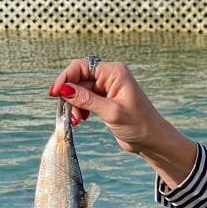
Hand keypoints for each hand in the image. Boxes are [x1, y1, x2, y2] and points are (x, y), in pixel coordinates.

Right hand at [48, 58, 196, 187]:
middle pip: (79, 79)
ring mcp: (107, 89)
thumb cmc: (139, 125)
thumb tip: (63, 89)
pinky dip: (80, 109)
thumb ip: (87, 100)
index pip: (82, 66)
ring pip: (79, 91)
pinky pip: (85, 100)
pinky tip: (80, 120)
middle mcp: (110, 77)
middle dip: (71, 96)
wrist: (152, 141)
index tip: (55, 93)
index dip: (66, 78)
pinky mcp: (105, 101)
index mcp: (115, 73)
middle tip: (69, 113)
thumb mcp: (111, 112)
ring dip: (74, 105)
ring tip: (77, 120)